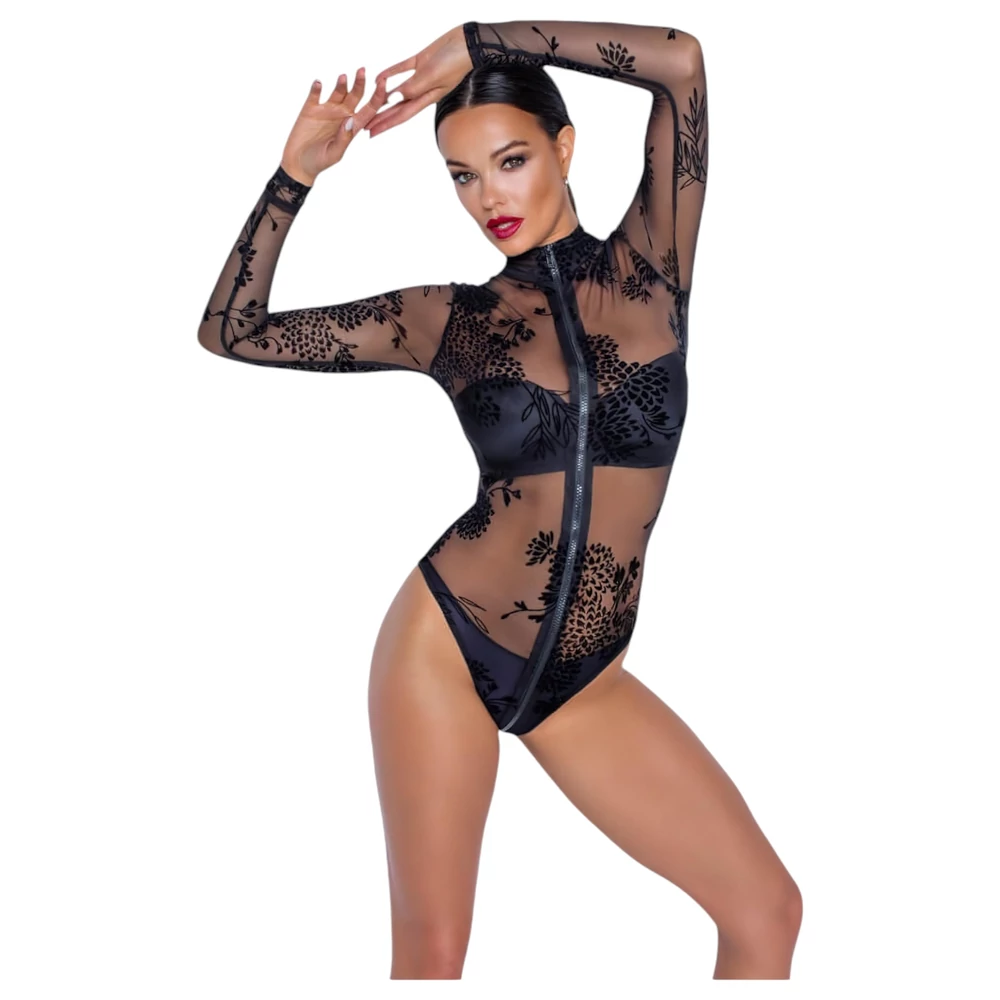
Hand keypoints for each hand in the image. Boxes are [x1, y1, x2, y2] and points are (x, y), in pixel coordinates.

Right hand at [280, 69, 390, 183]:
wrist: (298, 164)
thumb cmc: (319, 162)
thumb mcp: (334, 153)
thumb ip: (344, 138)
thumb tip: (350, 120)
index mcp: (352, 127)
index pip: (369, 109)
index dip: (378, 96)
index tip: (383, 83)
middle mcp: (342, 115)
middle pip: (355, 95)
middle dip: (360, 83)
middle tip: (362, 71)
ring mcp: (326, 110)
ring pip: (338, 91)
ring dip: (342, 84)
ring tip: (343, 77)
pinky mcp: (310, 109)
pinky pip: (315, 93)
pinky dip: (317, 87)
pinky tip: (319, 84)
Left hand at [366, 25, 472, 137]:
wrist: (467, 42)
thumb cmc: (455, 62)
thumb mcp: (433, 77)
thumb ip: (412, 88)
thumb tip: (393, 98)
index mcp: (426, 98)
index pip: (401, 115)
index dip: (386, 124)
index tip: (372, 133)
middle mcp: (422, 90)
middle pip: (397, 107)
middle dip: (381, 118)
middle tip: (365, 125)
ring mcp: (421, 76)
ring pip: (397, 91)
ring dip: (383, 98)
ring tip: (371, 106)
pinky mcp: (421, 61)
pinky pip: (401, 70)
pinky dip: (389, 74)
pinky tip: (380, 78)